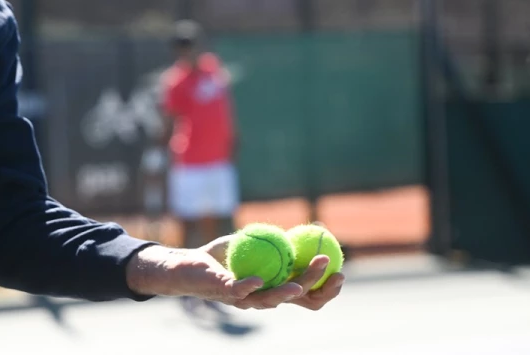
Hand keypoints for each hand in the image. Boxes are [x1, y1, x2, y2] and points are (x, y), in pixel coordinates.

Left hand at [125, 237, 343, 310]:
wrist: (188, 264)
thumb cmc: (222, 256)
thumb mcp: (254, 244)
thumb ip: (276, 242)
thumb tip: (303, 228)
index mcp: (275, 287)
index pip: (309, 296)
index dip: (327, 289)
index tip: (342, 272)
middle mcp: (264, 297)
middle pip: (298, 300)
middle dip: (318, 288)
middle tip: (332, 271)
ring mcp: (245, 299)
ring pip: (271, 301)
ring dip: (288, 292)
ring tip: (300, 283)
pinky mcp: (224, 292)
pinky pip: (239, 292)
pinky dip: (250, 286)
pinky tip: (259, 279)